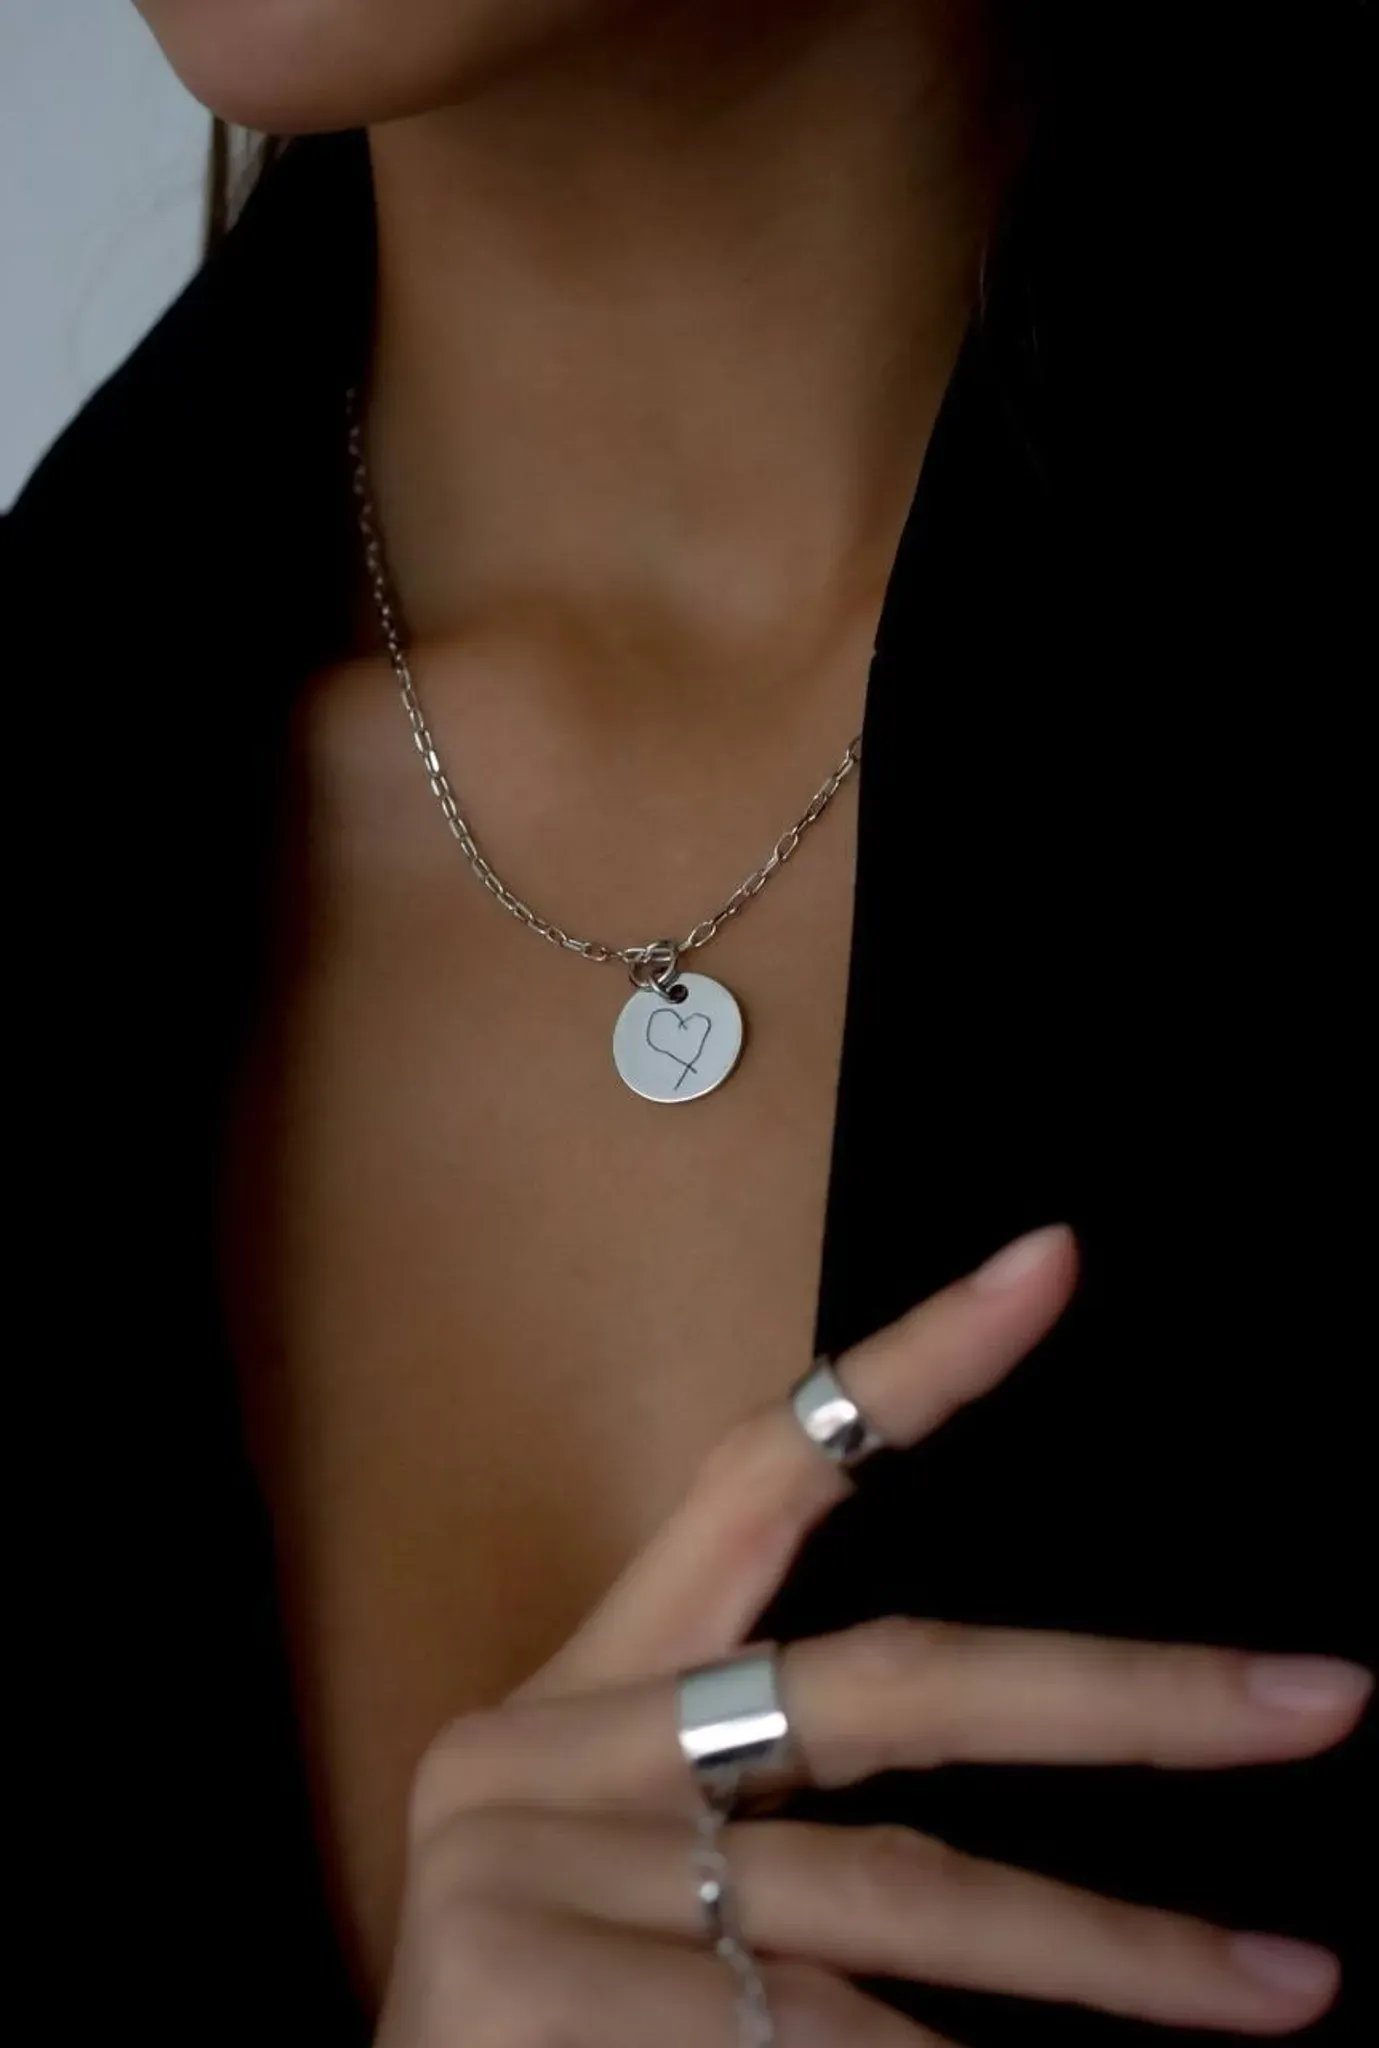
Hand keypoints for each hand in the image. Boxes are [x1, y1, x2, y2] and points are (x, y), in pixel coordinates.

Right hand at [374, 1224, 1369, 2045]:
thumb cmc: (545, 2034)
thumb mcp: (658, 1905)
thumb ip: (798, 1847)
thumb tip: (1033, 1877)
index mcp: (594, 1695)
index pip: (759, 1479)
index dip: (905, 1368)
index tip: (1049, 1262)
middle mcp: (555, 1745)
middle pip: (887, 1682)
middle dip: (1122, 1694)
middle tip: (1320, 1699)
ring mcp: (535, 1858)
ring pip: (893, 1893)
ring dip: (1107, 1953)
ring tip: (1277, 1984)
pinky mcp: (526, 1984)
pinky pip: (811, 2029)